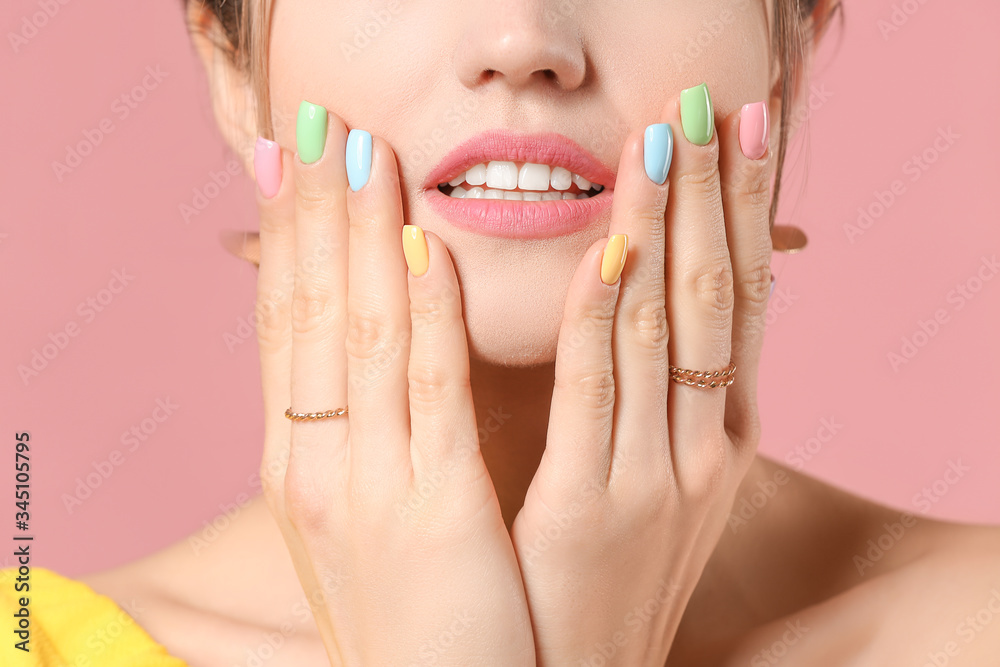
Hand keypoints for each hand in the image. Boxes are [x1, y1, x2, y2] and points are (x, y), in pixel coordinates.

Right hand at [252, 103, 534, 666]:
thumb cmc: (412, 609)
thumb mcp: (368, 513)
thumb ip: (363, 431)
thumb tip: (370, 347)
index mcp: (299, 467)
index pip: (285, 330)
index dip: (286, 241)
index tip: (290, 165)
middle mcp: (317, 469)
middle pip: (310, 317)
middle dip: (314, 215)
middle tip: (317, 126)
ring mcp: (369, 489)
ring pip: (361, 337)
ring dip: (362, 236)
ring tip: (365, 152)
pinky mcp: (436, 514)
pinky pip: (430, 394)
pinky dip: (426, 315)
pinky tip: (424, 247)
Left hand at [511, 86, 773, 665]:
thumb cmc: (613, 568)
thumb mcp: (654, 477)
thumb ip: (650, 395)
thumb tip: (635, 299)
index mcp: (721, 435)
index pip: (739, 299)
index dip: (745, 210)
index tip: (744, 130)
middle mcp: (705, 447)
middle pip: (715, 295)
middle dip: (716, 192)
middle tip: (711, 101)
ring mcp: (657, 478)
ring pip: (663, 328)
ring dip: (664, 224)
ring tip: (661, 139)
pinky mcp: (592, 511)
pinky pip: (596, 396)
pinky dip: (601, 317)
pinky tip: (605, 249)